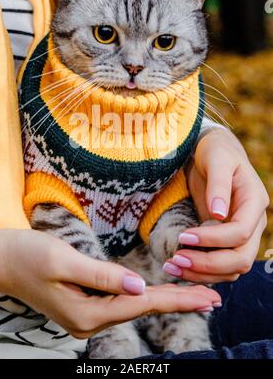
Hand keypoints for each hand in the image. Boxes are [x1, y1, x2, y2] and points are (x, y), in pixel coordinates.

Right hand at [0, 229, 220, 338]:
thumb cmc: (26, 256)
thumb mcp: (63, 261)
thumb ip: (102, 276)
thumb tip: (140, 288)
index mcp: (86, 313)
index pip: (141, 304)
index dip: (176, 300)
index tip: (207, 298)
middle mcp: (88, 320)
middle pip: (141, 309)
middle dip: (178, 302)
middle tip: (212, 299)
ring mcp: (84, 314)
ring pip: (132, 306)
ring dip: (164, 299)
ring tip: (194, 295)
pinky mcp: (82, 303)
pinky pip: (119, 301)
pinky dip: (143, 296)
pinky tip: (157, 292)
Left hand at [165, 129, 268, 283]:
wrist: (212, 153)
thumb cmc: (214, 152)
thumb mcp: (216, 159)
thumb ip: (219, 184)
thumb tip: (218, 214)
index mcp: (254, 201)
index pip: (240, 232)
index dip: (213, 239)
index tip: (184, 236)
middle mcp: (253, 222)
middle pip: (240, 258)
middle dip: (208, 264)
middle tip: (176, 259)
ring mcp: (242, 235)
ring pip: (231, 269)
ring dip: (202, 273)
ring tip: (171, 267)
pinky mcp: (227, 242)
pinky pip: (220, 266)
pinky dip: (200, 272)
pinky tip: (178, 267)